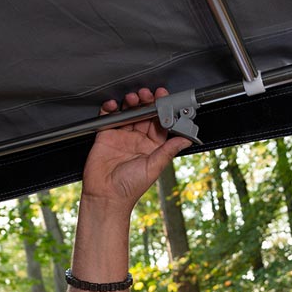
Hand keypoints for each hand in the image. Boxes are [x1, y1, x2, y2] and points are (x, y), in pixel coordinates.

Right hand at [81, 87, 192, 214]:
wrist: (105, 196)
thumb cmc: (129, 188)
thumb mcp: (153, 167)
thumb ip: (168, 151)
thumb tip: (187, 140)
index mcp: (153, 147)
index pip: (161, 124)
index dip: (164, 111)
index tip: (166, 99)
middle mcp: (139, 140)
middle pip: (145, 115)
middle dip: (147, 102)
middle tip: (148, 95)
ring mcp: (122, 136)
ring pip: (129, 113)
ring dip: (131, 103)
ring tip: (133, 98)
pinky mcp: (106, 135)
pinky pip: (109, 117)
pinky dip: (110, 109)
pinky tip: (114, 105)